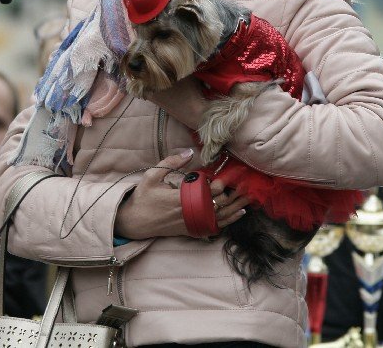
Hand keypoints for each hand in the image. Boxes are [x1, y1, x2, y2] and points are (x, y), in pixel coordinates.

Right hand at [113, 149, 248, 239]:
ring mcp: (190, 223)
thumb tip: (190, 152)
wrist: (133, 223)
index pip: (206, 192)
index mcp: (179, 198)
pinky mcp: (190, 230)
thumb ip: (171, 163)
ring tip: (249, 199)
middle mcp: (187, 212)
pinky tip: (238, 214)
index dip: (219, 185)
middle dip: (232, 195)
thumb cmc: (142, 197)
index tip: (229, 176)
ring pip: (218, 217)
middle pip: (216, 205)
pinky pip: (213, 226)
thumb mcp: (152, 175)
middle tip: (247, 186)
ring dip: (234, 208)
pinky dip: (227, 221)